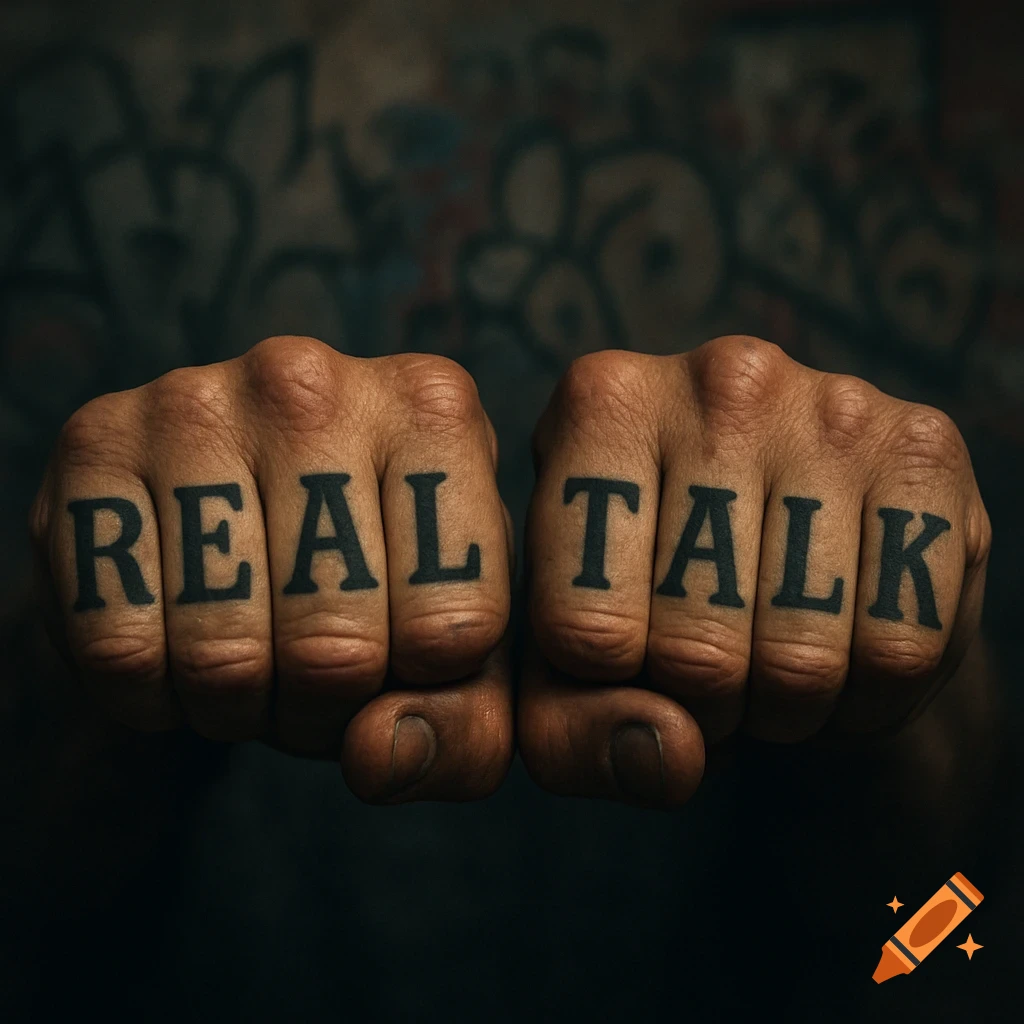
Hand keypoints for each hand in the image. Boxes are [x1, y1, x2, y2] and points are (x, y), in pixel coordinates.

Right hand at [29, 336, 513, 802]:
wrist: (238, 520)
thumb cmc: (374, 579)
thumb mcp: (458, 652)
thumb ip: (466, 729)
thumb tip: (379, 757)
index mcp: (435, 409)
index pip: (455, 628)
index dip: (422, 690)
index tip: (404, 658)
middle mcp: (312, 380)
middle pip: (335, 649)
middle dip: (324, 713)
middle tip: (316, 681)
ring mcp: (193, 401)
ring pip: (221, 659)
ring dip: (236, 709)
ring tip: (252, 664)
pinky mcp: (93, 444)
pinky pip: (117, 647)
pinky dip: (149, 695)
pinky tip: (176, 649)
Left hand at [518, 336, 990, 807]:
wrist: (788, 544)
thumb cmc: (652, 593)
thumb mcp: (569, 656)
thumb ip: (567, 728)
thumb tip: (667, 756)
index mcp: (599, 403)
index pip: (583, 629)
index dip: (612, 695)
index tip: (630, 666)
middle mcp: (716, 380)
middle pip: (698, 652)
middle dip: (706, 712)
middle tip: (713, 682)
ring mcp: (831, 406)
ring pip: (802, 661)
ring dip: (788, 713)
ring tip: (771, 670)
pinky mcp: (928, 450)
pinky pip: (901, 648)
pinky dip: (871, 699)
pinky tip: (843, 655)